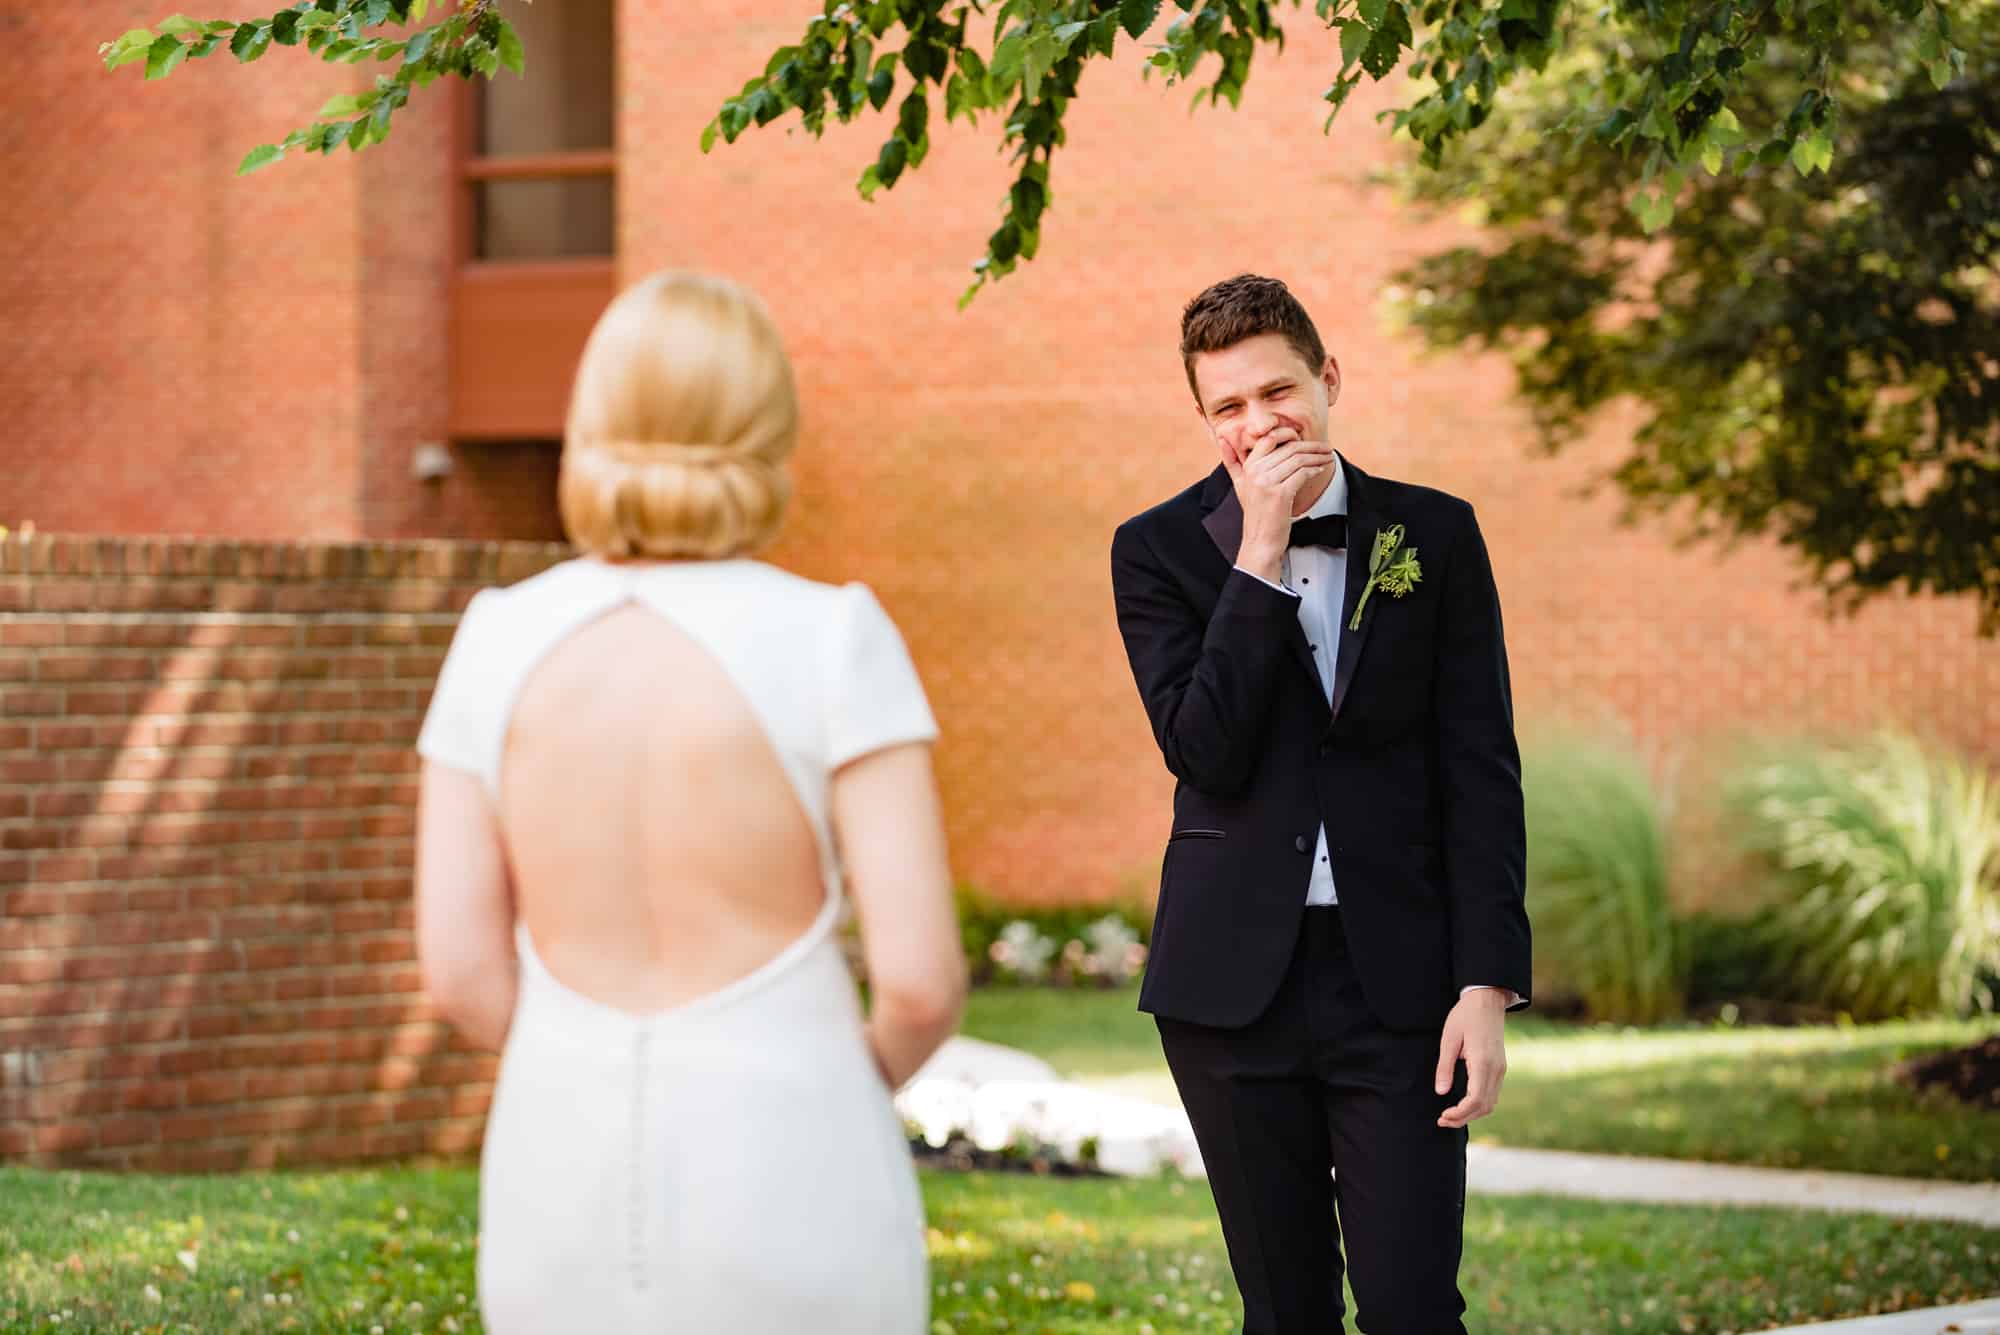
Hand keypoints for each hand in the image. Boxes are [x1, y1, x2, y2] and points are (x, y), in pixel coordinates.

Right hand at [1218, 430, 1333, 582]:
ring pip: (1298, 460)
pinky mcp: (1280, 494)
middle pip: (1289, 448)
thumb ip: (1232, 461)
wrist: (1259, 540)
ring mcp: (1267, 483)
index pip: (1269, 438)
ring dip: (1317, 457)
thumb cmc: (1255, 513)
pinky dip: (1314, 470)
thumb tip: (1222, 438)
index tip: (1303, 437)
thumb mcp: (1240, 484)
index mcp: (1248, 467)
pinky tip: (1321, 470)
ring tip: (1327, 457)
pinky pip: (1302, 474)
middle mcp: (1256, 472)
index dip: (1288, 434)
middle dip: (1311, 446)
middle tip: (1325, 447)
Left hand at [1435, 988, 1506, 1128]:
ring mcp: (1501, 1069)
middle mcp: (1496, 1070)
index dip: (1459, 1113)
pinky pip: (1492, 1093)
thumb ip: (1444, 1067)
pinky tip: (1464, 1104)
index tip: (1443, 1116)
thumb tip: (1440, 1092)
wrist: (1487, 1001)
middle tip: (1442, 1120)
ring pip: (1491, 1103)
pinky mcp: (1500, 1067)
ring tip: (1451, 1115)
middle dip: (1464, 1118)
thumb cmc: (1465, 1016)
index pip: (1475, 1100)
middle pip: (1485, 1106)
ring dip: (1472, 1114)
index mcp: (1483, 1063)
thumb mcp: (1449, 1039)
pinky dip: (1479, 1104)